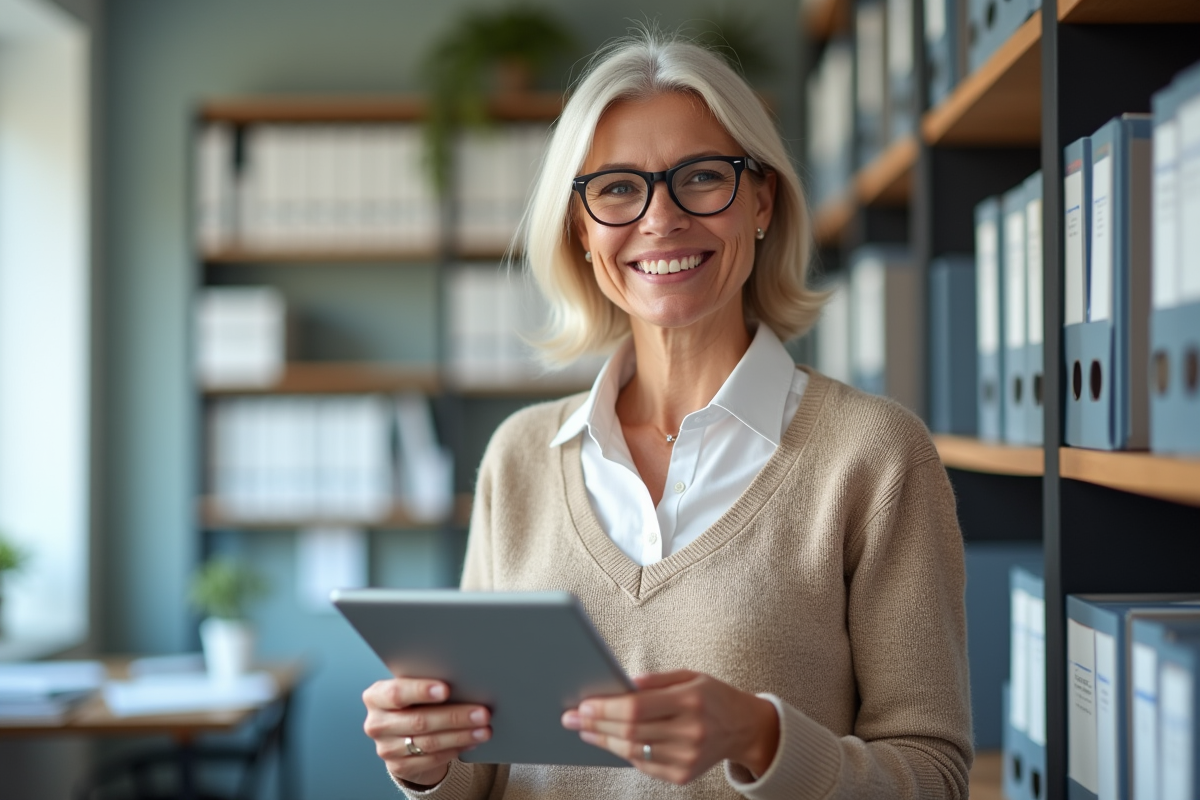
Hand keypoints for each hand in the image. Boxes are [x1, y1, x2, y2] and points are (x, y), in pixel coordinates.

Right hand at [362, 678, 490, 787]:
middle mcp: (376, 723)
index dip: (421, 691)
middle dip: (455, 716)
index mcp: (376, 696)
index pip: (396, 693)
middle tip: (482, 712)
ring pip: (429, 743)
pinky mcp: (398, 766)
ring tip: (484, 729)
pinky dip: (455, 749)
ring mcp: (386, 748)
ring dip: (461, 735)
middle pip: (419, 720)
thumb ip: (426, 684)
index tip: (446, 689)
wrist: (402, 734)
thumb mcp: (412, 689)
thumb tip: (462, 678)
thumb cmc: (413, 702)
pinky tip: (472, 741)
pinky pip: (432, 759)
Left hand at [561, 670, 778, 784]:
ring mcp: (687, 757)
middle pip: (631, 731)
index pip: (638, 707)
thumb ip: (654, 680)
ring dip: (604, 740)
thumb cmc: (712, 696)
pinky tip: (609, 742)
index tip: (583, 705)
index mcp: (691, 701)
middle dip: (596, 724)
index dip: (606, 708)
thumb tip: (619, 684)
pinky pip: (644, 765)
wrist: (744, 728)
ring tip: (584, 730)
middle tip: (571, 717)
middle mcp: (690, 732)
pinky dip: (623, 753)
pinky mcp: (683, 775)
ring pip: (633, 751)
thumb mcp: (689, 676)